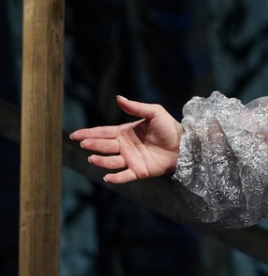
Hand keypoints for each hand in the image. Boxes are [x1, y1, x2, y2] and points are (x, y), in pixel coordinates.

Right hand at [69, 96, 183, 183]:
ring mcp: (131, 159)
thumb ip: (136, 107)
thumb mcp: (154, 112)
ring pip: (111, 161)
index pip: (103, 132)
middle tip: (84, 143)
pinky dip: (116, 178)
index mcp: (126, 132)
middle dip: (93, 144)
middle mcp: (125, 146)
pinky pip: (124, 176)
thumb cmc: (170, 127)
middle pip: (104, 145)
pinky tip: (108, 177)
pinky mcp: (139, 171)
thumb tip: (118, 97)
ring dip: (101, 160)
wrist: (185, 143)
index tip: (74, 135)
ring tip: (92, 157)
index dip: (88, 133)